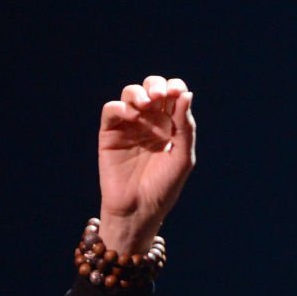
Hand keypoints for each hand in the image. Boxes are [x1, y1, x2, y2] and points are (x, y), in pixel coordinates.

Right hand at [98, 75, 195, 252]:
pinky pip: (112, 110)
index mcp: (171, 127)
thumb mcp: (181, 159)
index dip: (175, 87)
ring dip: (138, 93)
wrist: (139, 209)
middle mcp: (150, 123)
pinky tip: (132, 117)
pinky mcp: (110, 133)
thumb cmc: (163, 188)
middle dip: (156, 86)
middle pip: (152, 89)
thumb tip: (186, 95)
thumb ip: (185, 128)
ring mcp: (129, 126)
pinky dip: (121, 107)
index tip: (178, 92)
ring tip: (145, 105)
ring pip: (131, 94)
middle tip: (160, 97)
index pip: (173, 97)